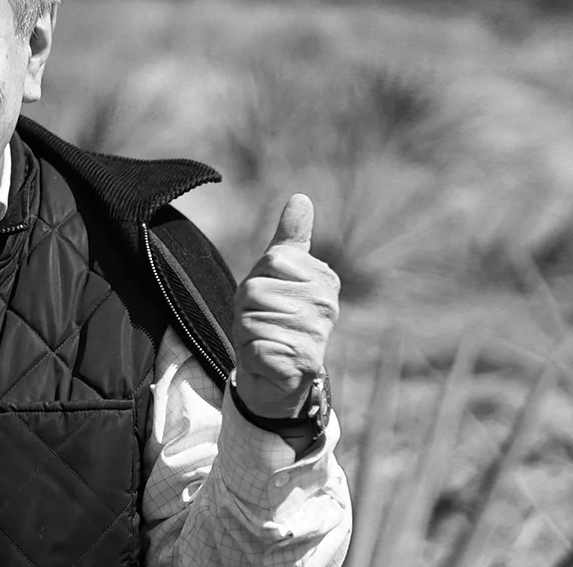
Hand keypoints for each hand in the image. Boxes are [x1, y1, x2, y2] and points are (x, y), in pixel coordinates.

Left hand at [232, 194, 339, 417]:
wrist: (277, 375)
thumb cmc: (276, 317)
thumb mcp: (279, 274)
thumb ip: (291, 239)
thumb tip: (301, 197)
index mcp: (324, 278)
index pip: (272, 260)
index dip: (257, 279)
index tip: (270, 296)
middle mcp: (327, 305)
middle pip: (255, 289)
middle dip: (246, 308)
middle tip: (263, 323)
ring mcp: (316, 334)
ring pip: (250, 318)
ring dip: (246, 333)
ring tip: (264, 341)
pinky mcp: (301, 363)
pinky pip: (254, 346)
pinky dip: (250, 355)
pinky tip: (266, 360)